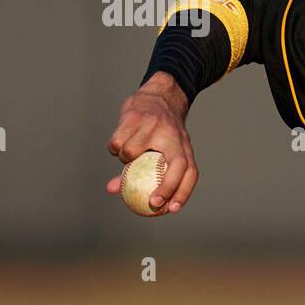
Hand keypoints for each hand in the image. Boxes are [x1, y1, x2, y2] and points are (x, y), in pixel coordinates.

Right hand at [105, 72, 197, 213]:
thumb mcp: (159, 148)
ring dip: (124, 160)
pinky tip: (120, 141)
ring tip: (127, 154)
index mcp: (183, 145)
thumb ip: (141, 170)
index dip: (184, 192)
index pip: (190, 172)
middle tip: (152, 203)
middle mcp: (172, 136)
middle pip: (176, 165)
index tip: (172, 210)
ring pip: (131, 153)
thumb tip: (114, 191)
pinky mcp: (134, 117)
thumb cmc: (159, 130)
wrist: (157, 94)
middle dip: (167, 187)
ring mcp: (153, 125)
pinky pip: (117, 142)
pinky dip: (114, 148)